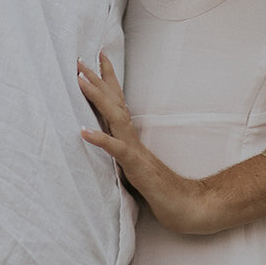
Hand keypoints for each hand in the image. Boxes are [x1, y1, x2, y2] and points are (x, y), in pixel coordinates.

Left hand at [78, 54, 215, 234]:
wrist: (185, 206)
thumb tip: (110, 141)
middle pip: (113, 101)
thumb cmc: (160, 189)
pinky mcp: (135, 167)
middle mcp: (132, 137)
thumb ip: (124, 151)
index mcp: (130, 136)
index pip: (117, 102)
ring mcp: (134, 150)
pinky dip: (99, 139)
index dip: (107, 80)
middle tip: (80, 58)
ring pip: (114, 116)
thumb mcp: (135, 166)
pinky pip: (116, 150)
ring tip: (80, 80)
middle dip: (97, 78)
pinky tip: (83, 131)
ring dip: (97, 96)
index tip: (96, 58)